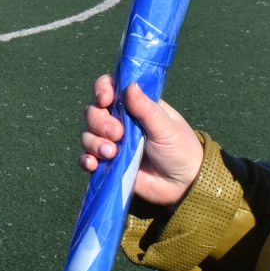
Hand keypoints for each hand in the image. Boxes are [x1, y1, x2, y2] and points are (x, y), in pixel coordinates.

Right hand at [78, 75, 203, 208]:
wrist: (183, 185)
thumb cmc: (180, 149)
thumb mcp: (166, 127)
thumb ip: (146, 108)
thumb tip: (130, 86)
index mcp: (135, 106)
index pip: (110, 88)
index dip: (102, 90)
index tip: (105, 100)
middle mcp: (119, 121)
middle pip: (93, 112)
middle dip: (99, 122)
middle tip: (118, 134)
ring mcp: (112, 143)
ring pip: (88, 135)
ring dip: (94, 143)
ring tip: (112, 153)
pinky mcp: (107, 163)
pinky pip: (87, 158)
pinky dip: (86, 160)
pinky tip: (94, 164)